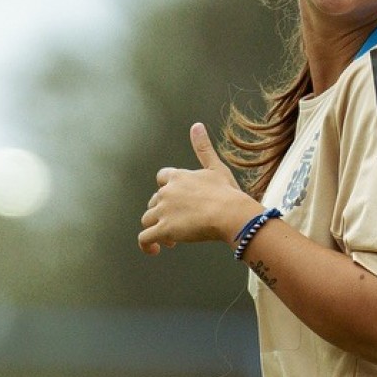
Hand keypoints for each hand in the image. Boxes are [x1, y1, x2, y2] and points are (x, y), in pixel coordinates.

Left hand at [138, 123, 261, 254]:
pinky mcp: (164, 229)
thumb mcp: (215, 167)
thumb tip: (196, 125)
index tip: (179, 202)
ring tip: (173, 239)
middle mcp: (167, 192)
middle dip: (164, 212)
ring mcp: (164, 211)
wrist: (231, 214)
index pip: (162, 179)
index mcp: (178, 177)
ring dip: (157, 228)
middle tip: (181, 225)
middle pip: (154, 202)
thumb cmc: (228, 193)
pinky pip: (145, 238)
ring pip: (148, 219)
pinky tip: (155, 251)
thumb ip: (203, 148)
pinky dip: (147, 245)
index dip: (168, 191)